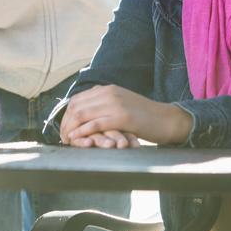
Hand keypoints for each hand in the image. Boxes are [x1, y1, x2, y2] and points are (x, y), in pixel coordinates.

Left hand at [60, 85, 191, 145]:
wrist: (166, 119)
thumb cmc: (144, 116)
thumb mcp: (121, 104)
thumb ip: (105, 104)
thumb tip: (86, 113)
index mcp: (107, 89)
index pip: (78, 99)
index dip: (67, 115)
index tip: (64, 129)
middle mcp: (108, 93)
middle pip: (76, 105)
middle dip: (66, 122)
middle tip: (63, 138)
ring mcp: (115, 104)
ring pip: (83, 113)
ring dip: (71, 128)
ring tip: (68, 141)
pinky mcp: (122, 117)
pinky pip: (96, 123)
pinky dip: (83, 131)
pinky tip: (78, 138)